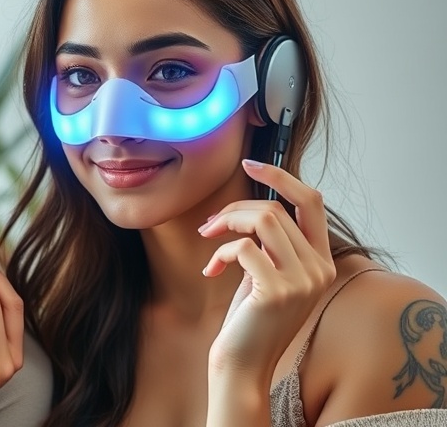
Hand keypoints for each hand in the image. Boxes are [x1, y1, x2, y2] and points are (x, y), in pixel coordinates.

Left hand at [200, 159, 335, 376]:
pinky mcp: (277, 290)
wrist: (243, 364)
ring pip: (263, 220)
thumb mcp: (266, 273)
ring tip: (207, 239)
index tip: (249, 164)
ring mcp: (302, 280)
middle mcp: (319, 268)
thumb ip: (271, 243)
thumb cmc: (248, 318)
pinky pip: (243, 247)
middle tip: (209, 225)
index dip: (281, 177)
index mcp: (321, 261)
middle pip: (277, 208)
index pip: (312, 201)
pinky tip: (210, 272)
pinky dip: (220, 253)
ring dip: (226, 223)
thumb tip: (252, 204)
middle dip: (236, 209)